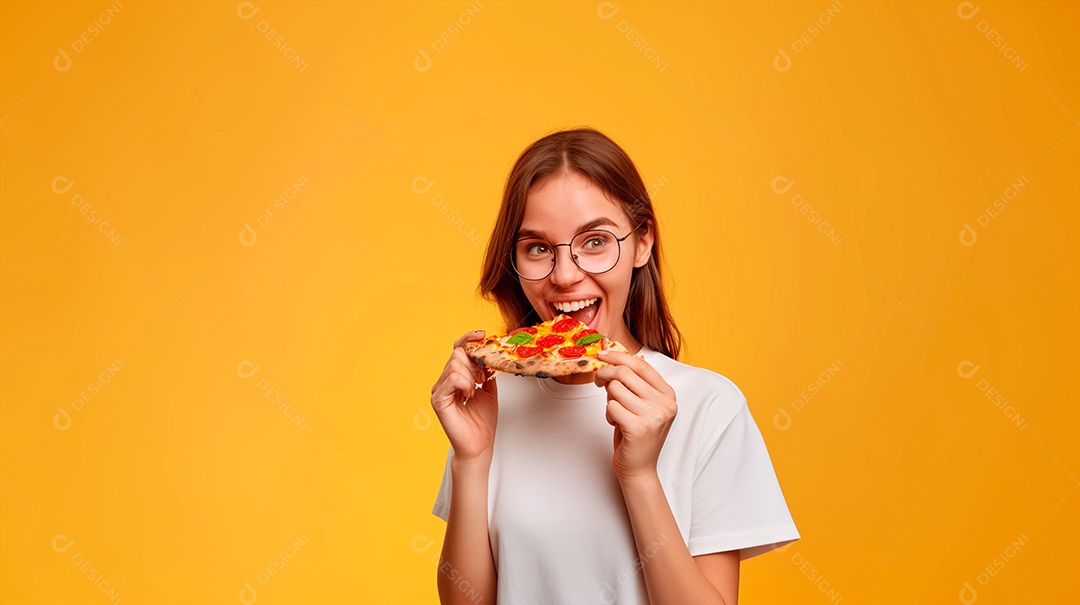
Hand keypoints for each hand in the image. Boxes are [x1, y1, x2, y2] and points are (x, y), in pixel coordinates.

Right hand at [430, 331, 498, 461]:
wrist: (479, 445)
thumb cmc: (482, 421)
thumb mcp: (490, 388)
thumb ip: (486, 370)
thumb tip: (490, 352)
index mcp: (456, 376)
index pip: (458, 348)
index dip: (469, 338)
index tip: (482, 334)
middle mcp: (445, 380)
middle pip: (457, 354)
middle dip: (475, 363)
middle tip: (482, 379)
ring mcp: (439, 389)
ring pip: (455, 364)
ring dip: (472, 376)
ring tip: (475, 391)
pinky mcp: (438, 399)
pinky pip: (452, 378)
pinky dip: (465, 383)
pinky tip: (469, 395)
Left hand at [594, 350, 677, 482]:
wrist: (639, 468)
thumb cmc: (636, 435)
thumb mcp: (642, 405)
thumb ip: (635, 383)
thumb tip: (615, 357)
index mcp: (668, 395)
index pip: (641, 364)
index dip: (618, 356)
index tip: (602, 355)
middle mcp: (665, 404)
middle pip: (625, 373)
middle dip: (605, 374)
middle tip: (597, 381)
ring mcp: (654, 416)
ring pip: (616, 388)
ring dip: (609, 399)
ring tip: (616, 413)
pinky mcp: (639, 428)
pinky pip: (611, 406)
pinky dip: (608, 414)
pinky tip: (616, 424)